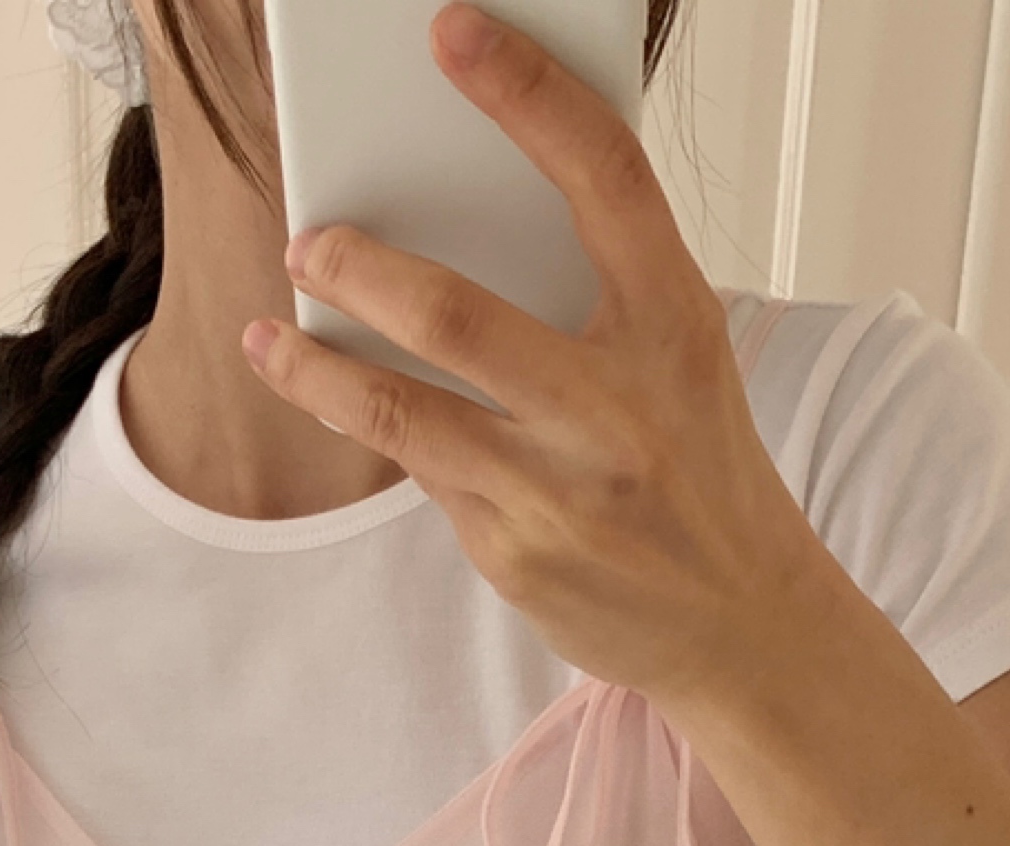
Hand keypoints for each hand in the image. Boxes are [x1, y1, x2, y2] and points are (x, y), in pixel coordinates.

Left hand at [241, 2, 842, 713]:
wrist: (741, 622)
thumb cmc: (698, 466)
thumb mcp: (680, 356)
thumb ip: (597, 289)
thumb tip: (461, 217)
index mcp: (676, 323)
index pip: (602, 178)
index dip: (525, 93)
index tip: (453, 33)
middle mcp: (617, 405)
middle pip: (457, 313)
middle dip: (361, 268)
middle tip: (309, 241)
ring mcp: (559, 489)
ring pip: (401, 412)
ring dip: (317, 369)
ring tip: (268, 337)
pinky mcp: (514, 554)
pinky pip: (422, 474)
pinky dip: (376, 430)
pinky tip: (335, 399)